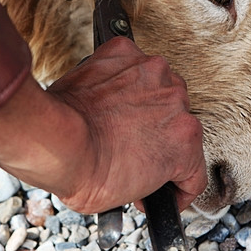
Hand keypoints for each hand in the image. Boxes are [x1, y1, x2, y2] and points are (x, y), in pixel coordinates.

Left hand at [47, 36, 206, 212]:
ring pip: (157, 88)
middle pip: (176, 121)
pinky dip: (119, 76)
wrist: (56, 142)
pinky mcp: (123, 54)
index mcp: (184, 140)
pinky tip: (105, 93)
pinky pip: (130, 63)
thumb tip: (142, 176)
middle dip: (158, 136)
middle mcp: (175, 100)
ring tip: (116, 118)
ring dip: (143, 102)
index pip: (193, 168)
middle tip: (132, 148)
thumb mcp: (129, 196)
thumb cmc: (87, 172)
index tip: (161, 184)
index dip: (175, 184)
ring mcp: (150, 73)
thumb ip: (151, 181)